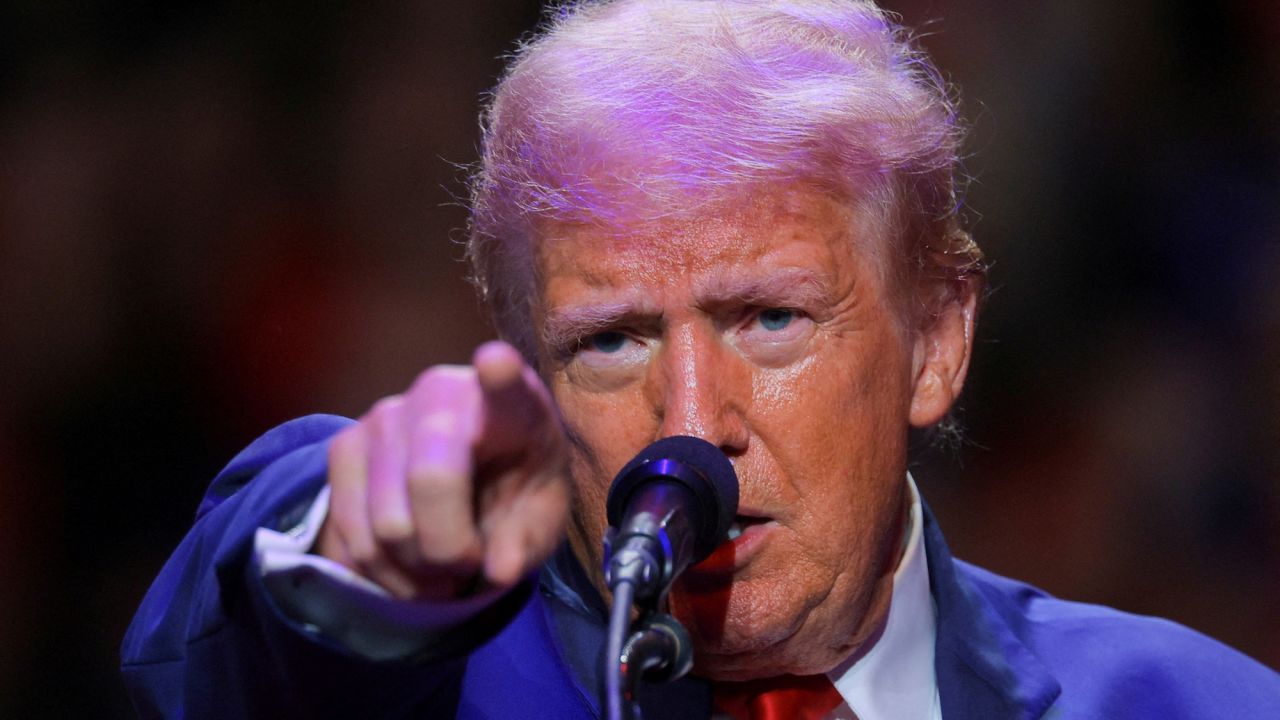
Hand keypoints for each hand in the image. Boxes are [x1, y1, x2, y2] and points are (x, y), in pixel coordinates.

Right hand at [316, 341, 569, 600]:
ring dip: (416, 571)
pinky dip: (380, 571)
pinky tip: (407, 564)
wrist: (470, 478)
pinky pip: (349, 535)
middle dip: (451, 549)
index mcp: (512, 403)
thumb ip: (527, 541)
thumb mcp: (540, 519)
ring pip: (387, 525)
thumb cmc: (515, 492)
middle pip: (431, 481)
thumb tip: (500, 571)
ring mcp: (385, 414)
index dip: (500, 375)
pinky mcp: (344, 445)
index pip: (505, 382)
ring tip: (441, 566)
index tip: (497, 363)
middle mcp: (441, 393)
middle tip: (469, 563)